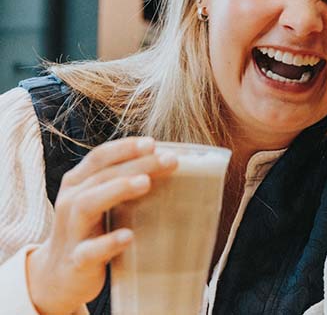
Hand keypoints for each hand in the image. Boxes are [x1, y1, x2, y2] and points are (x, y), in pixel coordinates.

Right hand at [26, 137, 177, 314]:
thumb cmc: (91, 231)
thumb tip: (172, 165)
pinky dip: (108, 242)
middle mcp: (70, 203)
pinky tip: (128, 236)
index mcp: (77, 185)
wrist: (60, 277)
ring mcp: (71, 232)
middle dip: (135, 165)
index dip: (124, 148)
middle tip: (169, 160)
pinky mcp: (76, 261)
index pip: (98, 158)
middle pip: (100, 176)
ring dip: (117, 190)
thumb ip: (125, 184)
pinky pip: (89, 251)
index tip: (153, 143)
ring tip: (146, 183)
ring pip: (87, 204)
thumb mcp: (102, 203)